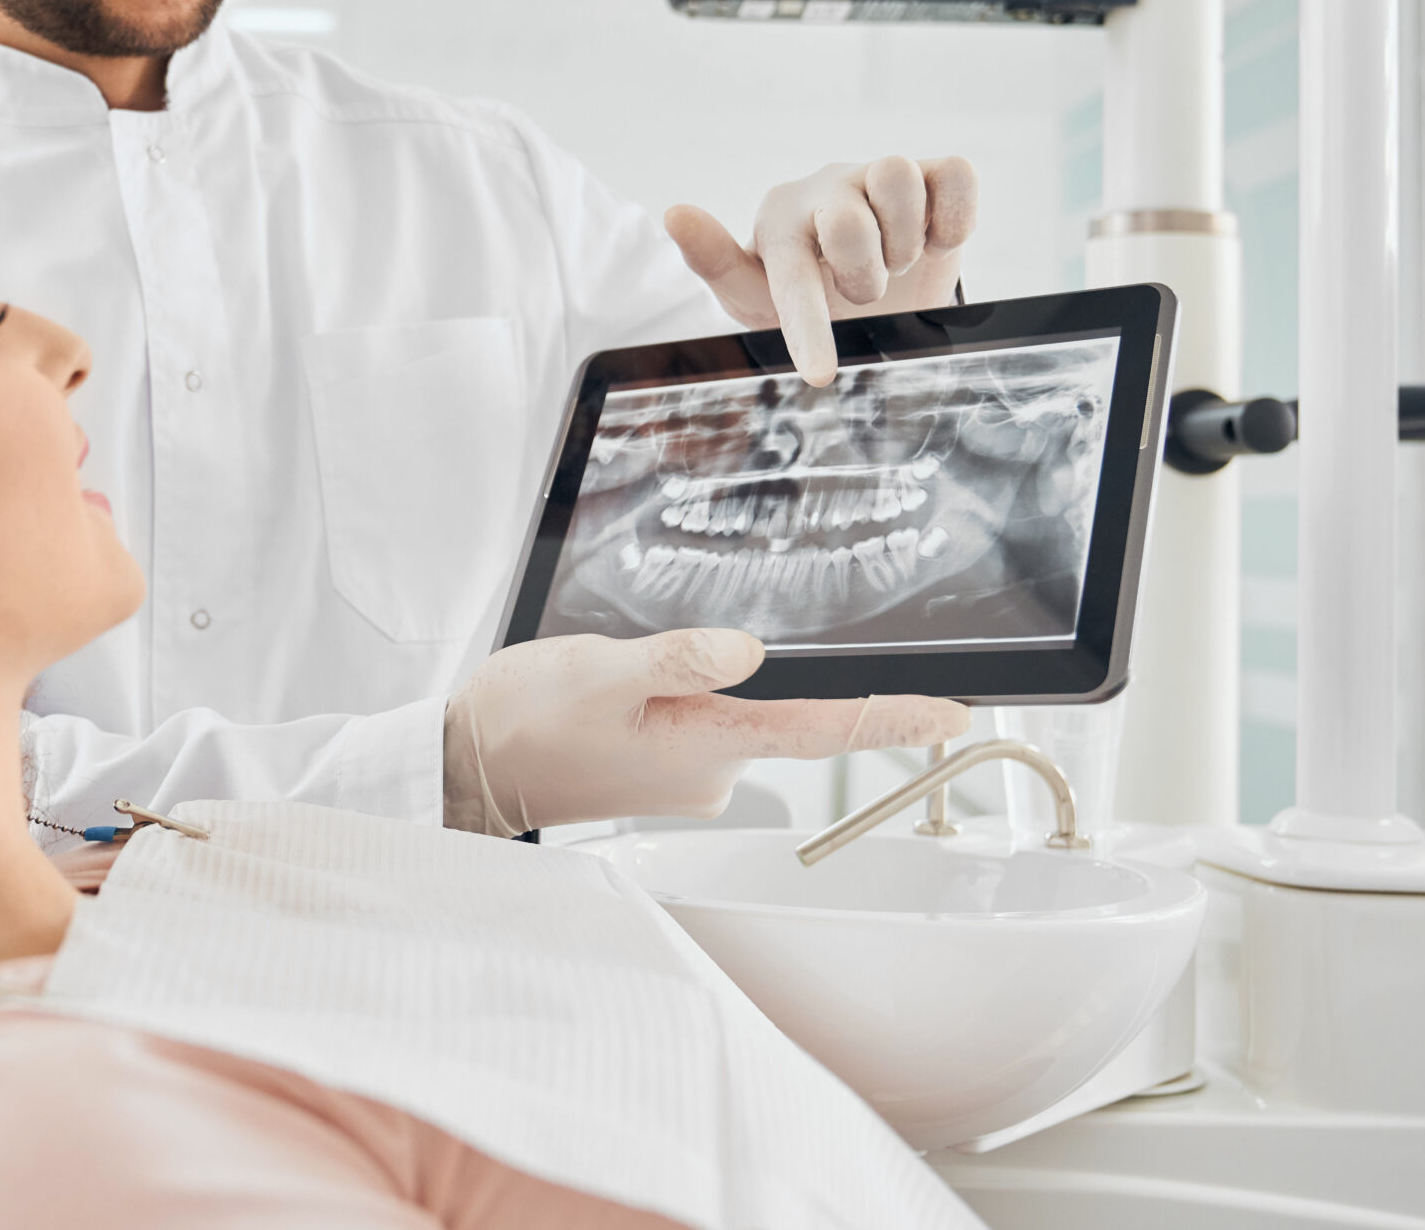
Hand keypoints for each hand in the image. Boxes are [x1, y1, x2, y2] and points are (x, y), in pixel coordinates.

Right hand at [442, 628, 970, 836]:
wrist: (469, 768)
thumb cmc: (527, 721)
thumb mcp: (600, 670)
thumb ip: (678, 659)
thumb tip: (748, 652)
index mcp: (705, 747)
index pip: (822, 732)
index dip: (894, 720)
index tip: (955, 716)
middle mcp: (711, 771)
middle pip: (775, 710)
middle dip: (745, 669)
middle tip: (675, 652)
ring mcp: (689, 773)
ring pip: (730, 709)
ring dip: (696, 680)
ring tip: (620, 670)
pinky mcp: (663, 767)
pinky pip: (698, 718)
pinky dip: (677, 693)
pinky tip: (622, 685)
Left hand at [665, 156, 978, 385]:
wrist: (877, 294)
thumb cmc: (810, 292)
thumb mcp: (757, 296)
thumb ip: (716, 264)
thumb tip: (674, 212)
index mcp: (781, 218)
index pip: (792, 269)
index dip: (809, 325)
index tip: (821, 373)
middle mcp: (829, 188)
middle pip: (850, 221)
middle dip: (863, 277)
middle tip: (863, 293)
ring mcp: (882, 175)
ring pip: (898, 180)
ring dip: (906, 244)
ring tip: (896, 263)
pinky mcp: (936, 173)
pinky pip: (956, 175)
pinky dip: (955, 217)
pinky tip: (936, 241)